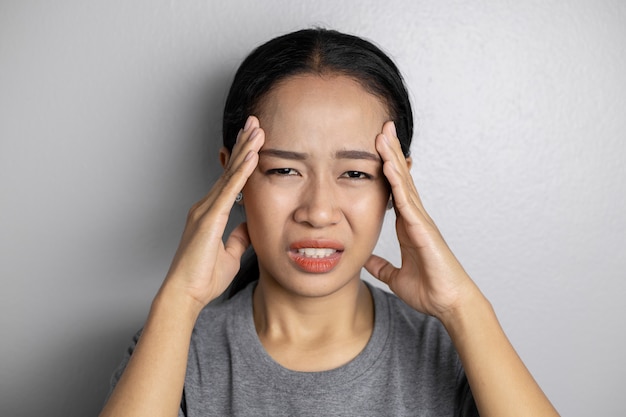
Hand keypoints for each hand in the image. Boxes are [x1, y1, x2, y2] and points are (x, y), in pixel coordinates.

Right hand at [160, 116, 264, 309]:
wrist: (184, 294)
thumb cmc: (202, 278)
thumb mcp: (230, 254)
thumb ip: (238, 237)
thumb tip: (249, 226)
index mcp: (211, 213)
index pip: (230, 180)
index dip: (241, 158)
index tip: (253, 140)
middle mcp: (206, 206)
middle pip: (229, 169)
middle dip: (243, 144)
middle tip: (255, 123)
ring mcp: (205, 210)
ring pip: (230, 174)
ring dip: (245, 150)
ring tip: (257, 129)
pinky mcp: (209, 218)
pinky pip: (230, 190)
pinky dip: (242, 171)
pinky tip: (252, 155)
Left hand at [365, 121, 477, 318]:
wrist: (449, 303)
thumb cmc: (429, 289)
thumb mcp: (396, 276)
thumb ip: (382, 266)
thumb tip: (367, 261)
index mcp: (409, 225)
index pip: (395, 190)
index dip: (386, 168)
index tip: (376, 148)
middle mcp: (416, 218)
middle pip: (401, 178)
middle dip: (391, 152)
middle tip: (382, 127)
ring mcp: (422, 222)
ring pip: (405, 183)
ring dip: (393, 158)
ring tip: (383, 135)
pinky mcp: (424, 231)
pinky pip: (408, 203)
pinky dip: (397, 183)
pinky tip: (388, 166)